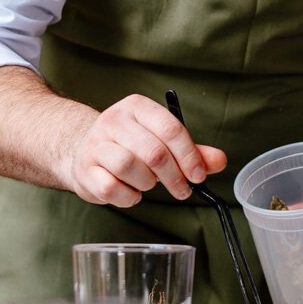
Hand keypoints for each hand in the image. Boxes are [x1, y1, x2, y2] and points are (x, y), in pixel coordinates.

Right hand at [63, 94, 226, 206]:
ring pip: (129, 166)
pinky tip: (131, 193)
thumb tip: (219, 161)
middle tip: (182, 189)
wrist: (83, 152)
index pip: (171, 129)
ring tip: (149, 184)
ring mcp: (95, 144)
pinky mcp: (84, 169)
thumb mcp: (162, 141)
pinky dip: (127, 196)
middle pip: (153, 151)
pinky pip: (111, 187)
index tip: (198, 176)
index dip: (189, 156)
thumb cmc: (130, 146)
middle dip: (174, 176)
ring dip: (147, 183)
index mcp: (137, 107)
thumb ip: (192, 151)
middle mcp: (114, 120)